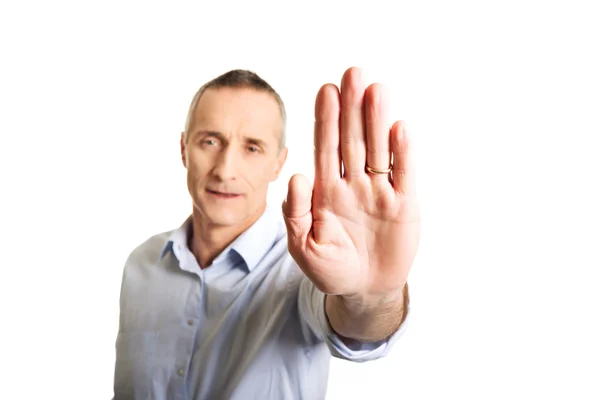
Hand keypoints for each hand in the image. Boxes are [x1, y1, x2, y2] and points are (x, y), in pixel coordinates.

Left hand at [282, 67, 419, 300]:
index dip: (326, 120)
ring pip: (379, 149)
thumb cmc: (331, 269)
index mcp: (327, 191)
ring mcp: (380, 191)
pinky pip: (404, 173)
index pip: (326, 148)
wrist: (365, 290)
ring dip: (378, 120)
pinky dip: (403, 152)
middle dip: (352, 108)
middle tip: (352, 73)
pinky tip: (399, 127)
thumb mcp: (303, 246)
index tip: (326, 91)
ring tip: (376, 89)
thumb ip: (296, 213)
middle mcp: (354, 184)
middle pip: (354, 139)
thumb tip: (298, 175)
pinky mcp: (404, 204)